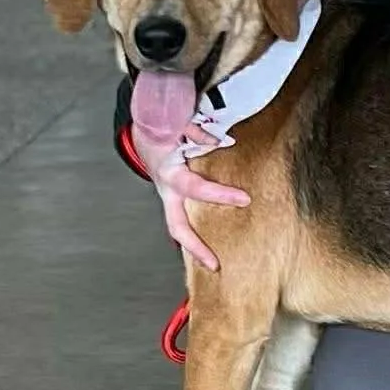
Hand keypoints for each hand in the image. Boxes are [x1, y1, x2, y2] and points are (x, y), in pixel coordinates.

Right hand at [131, 121, 249, 271]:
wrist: (144, 129)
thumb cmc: (162, 128)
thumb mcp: (177, 124)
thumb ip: (198, 132)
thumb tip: (222, 141)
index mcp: (169, 173)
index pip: (196, 188)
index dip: (220, 195)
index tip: (245, 200)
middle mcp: (167, 190)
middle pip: (177, 226)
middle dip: (195, 247)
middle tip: (215, 265)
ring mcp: (169, 197)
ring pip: (179, 227)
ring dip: (194, 247)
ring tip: (213, 264)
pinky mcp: (174, 198)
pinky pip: (184, 219)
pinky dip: (195, 235)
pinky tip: (210, 245)